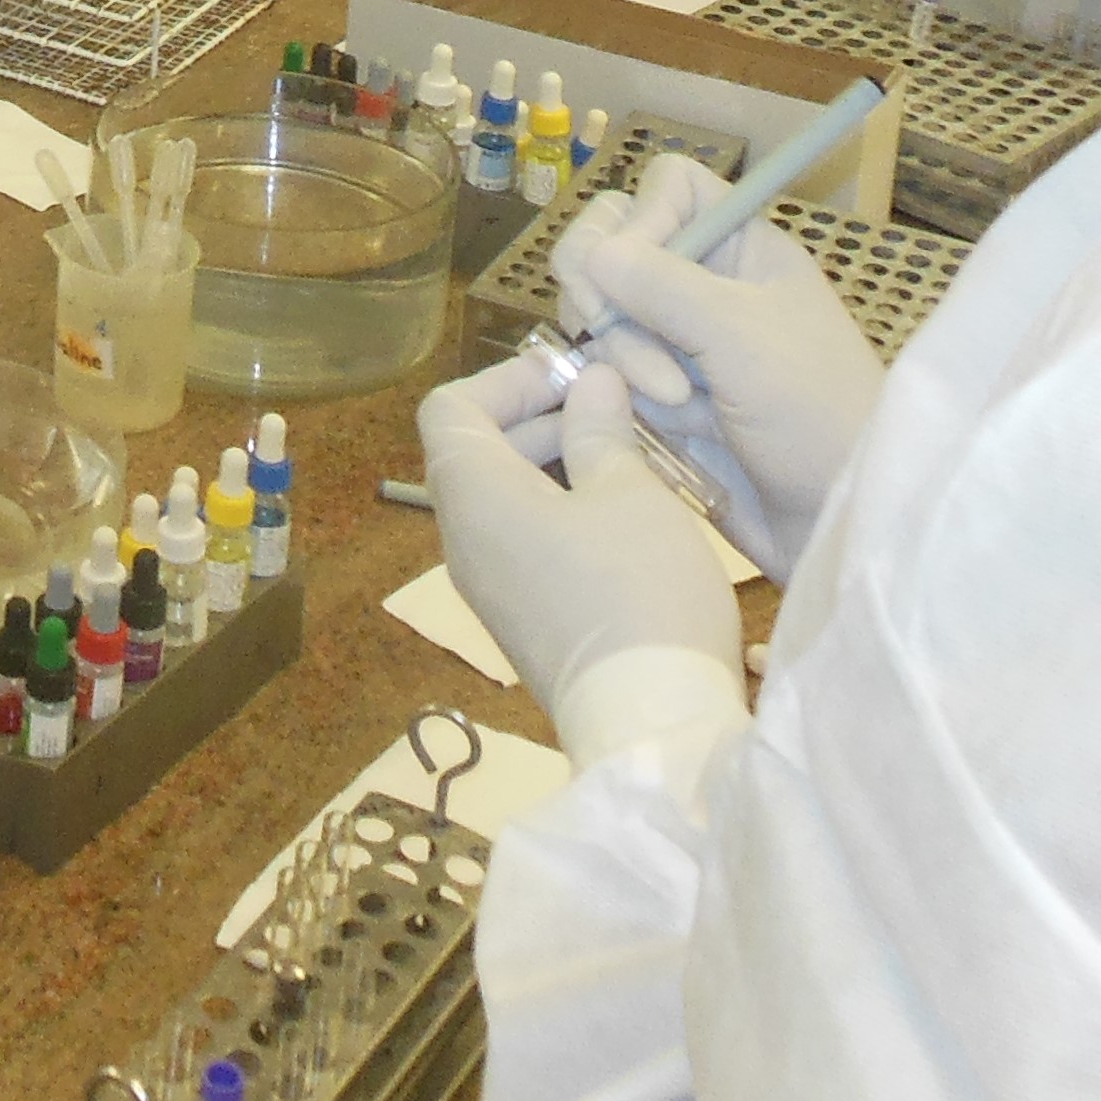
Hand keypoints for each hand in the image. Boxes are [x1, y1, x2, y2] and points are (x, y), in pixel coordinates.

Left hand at [416, 344, 741, 746]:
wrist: (650, 725)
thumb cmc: (638, 592)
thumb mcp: (630, 493)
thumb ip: (600, 430)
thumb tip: (590, 382)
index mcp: (474, 497)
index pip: (449, 409)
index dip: (507, 379)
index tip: (574, 374)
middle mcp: (465, 540)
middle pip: (479, 452)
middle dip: (543, 418)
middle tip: (617, 410)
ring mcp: (491, 587)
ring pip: (508, 499)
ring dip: (563, 465)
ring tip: (636, 458)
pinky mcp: (523, 620)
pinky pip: (527, 542)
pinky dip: (567, 512)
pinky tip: (631, 514)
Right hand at [554, 157, 889, 572]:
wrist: (835, 522)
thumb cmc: (816, 416)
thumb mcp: (746, 340)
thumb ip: (666, 288)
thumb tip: (593, 252)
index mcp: (741, 249)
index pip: (668, 187)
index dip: (642, 217)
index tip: (637, 272)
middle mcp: (703, 285)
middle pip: (613, 247)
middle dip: (611, 300)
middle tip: (651, 359)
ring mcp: (674, 343)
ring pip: (599, 316)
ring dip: (623, 359)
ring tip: (678, 407)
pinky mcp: (653, 399)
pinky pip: (602, 374)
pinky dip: (615, 396)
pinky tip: (655, 427)